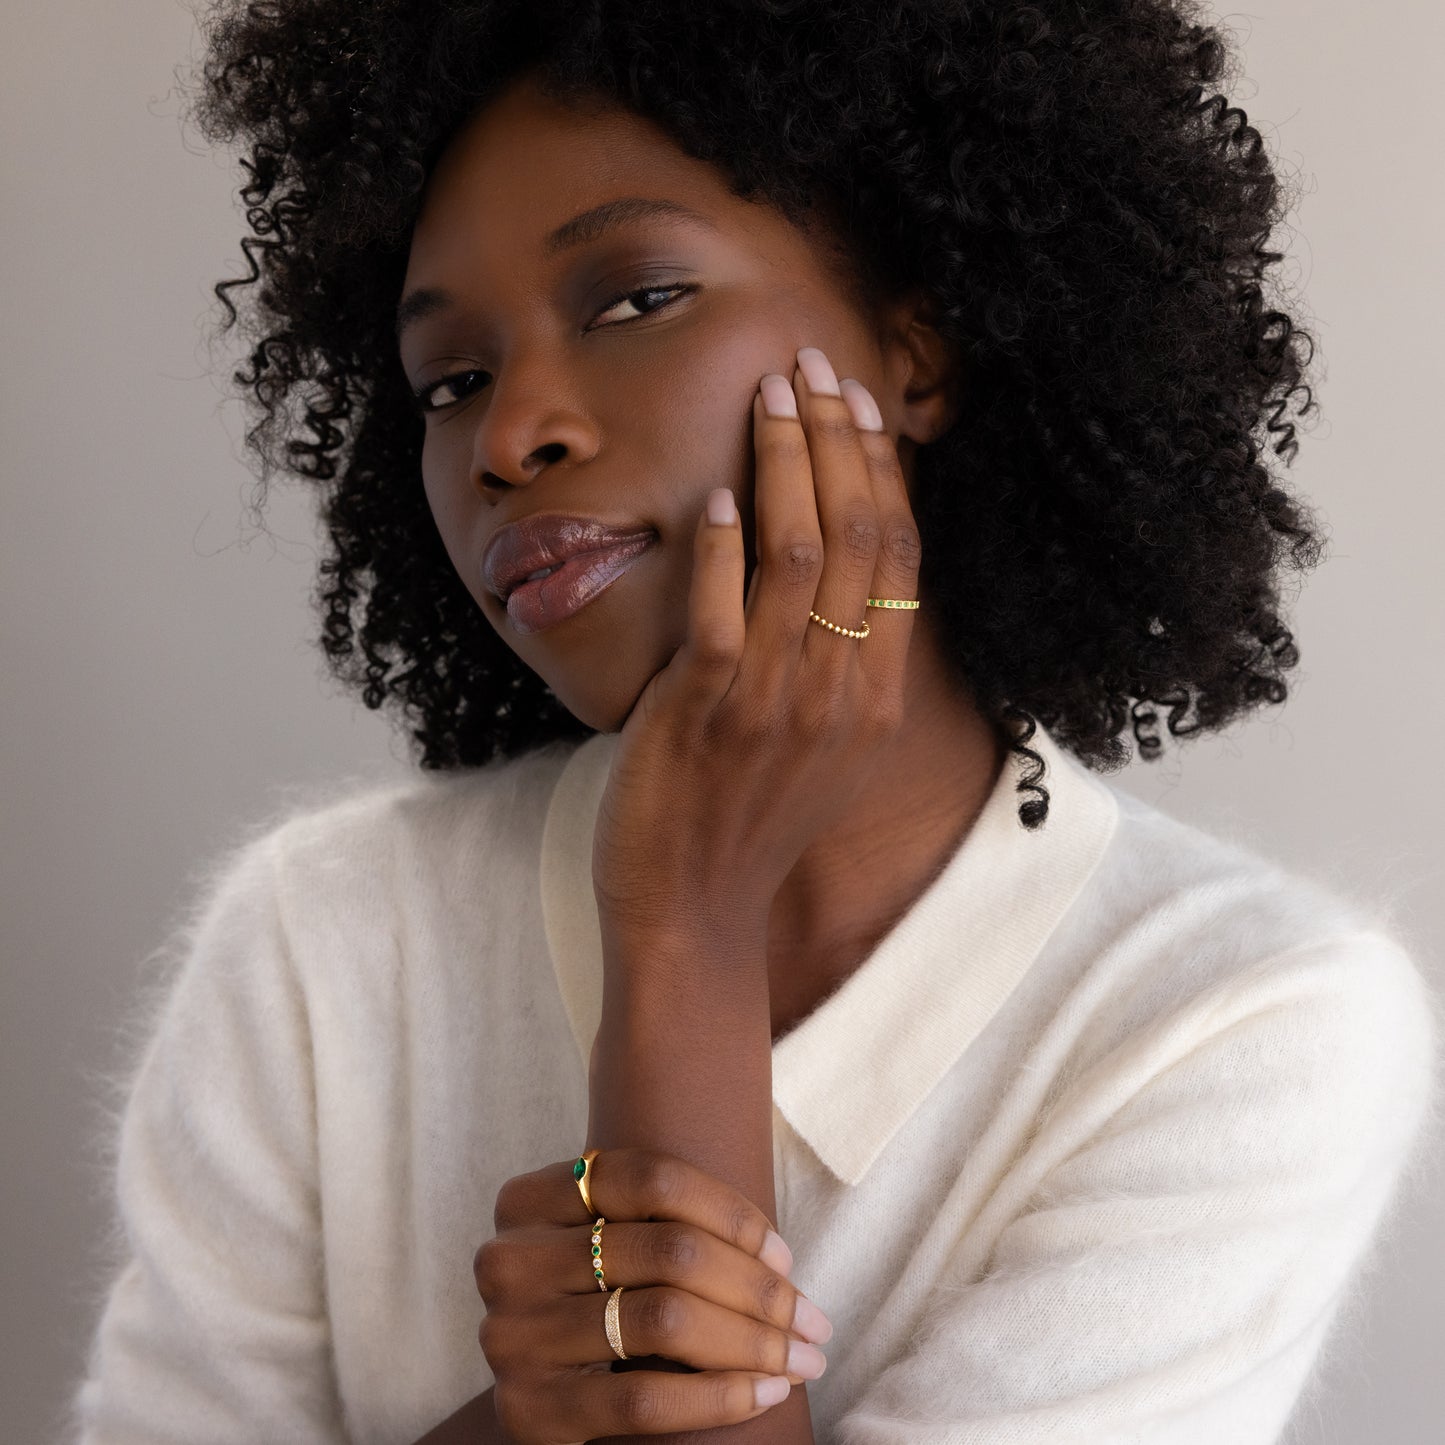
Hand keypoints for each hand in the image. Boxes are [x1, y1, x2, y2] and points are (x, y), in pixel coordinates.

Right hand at [475, 1147, 832, 1443]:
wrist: (539, 1396)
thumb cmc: (597, 1304)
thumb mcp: (608, 1246)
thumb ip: (661, 1226)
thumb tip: (779, 1259)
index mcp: (530, 1199)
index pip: (653, 1180)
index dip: (733, 1215)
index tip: (785, 1255)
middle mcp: (510, 1259)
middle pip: (669, 1251)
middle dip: (759, 1289)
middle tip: (814, 1320)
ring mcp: (512, 1334)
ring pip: (665, 1320)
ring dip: (753, 1342)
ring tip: (803, 1358)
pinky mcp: (527, 1408)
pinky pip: (645, 1398)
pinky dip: (720, 1395)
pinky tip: (765, 1392)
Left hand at [591, 346, 919, 941]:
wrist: (695, 910)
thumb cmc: (750, 824)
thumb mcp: (825, 750)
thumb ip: (840, 669)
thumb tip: (835, 580)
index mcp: (879, 696)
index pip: (900, 557)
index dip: (881, 470)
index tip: (858, 405)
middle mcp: (845, 691)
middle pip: (862, 537)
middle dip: (838, 440)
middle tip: (812, 369)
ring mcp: (781, 699)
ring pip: (801, 554)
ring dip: (785, 465)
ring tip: (768, 399)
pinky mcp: (712, 709)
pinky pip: (726, 607)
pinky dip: (724, 546)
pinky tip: (717, 495)